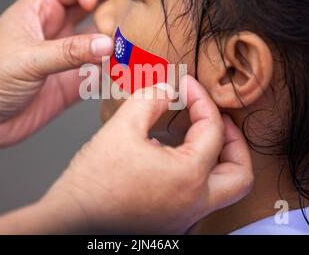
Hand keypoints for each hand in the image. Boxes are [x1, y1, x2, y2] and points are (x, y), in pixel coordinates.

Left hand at [0, 0, 134, 149]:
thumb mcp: (25, 59)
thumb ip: (68, 52)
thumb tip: (107, 44)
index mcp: (38, 10)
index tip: (95, 3)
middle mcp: (56, 29)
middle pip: (92, 3)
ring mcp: (66, 56)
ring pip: (100, 37)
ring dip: (121, 34)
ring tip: (145, 31)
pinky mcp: (70, 82)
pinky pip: (100, 71)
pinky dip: (116, 70)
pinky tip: (132, 68)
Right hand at [38, 75, 253, 233]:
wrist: (69, 218)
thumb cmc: (92, 182)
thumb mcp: (122, 127)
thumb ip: (150, 99)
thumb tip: (166, 89)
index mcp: (188, 177)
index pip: (212, 129)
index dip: (201, 99)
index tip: (187, 86)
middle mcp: (193, 203)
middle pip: (239, 172)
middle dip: (234, 141)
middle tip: (217, 120)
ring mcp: (183, 217)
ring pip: (223, 189)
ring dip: (217, 159)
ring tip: (194, 134)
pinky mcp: (170, 223)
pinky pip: (198, 197)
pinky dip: (196, 173)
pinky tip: (171, 156)